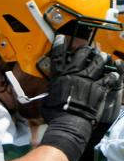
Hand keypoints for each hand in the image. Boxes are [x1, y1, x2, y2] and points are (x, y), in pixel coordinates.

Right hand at [40, 37, 118, 160]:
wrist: (70, 122)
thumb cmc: (55, 114)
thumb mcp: (46, 101)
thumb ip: (50, 93)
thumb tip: (47, 94)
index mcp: (60, 77)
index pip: (58, 57)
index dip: (59, 45)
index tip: (61, 38)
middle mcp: (74, 75)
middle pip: (82, 55)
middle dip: (86, 50)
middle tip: (89, 50)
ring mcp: (88, 80)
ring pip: (98, 62)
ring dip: (101, 59)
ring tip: (102, 57)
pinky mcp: (99, 88)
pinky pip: (109, 77)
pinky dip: (111, 75)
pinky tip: (113, 74)